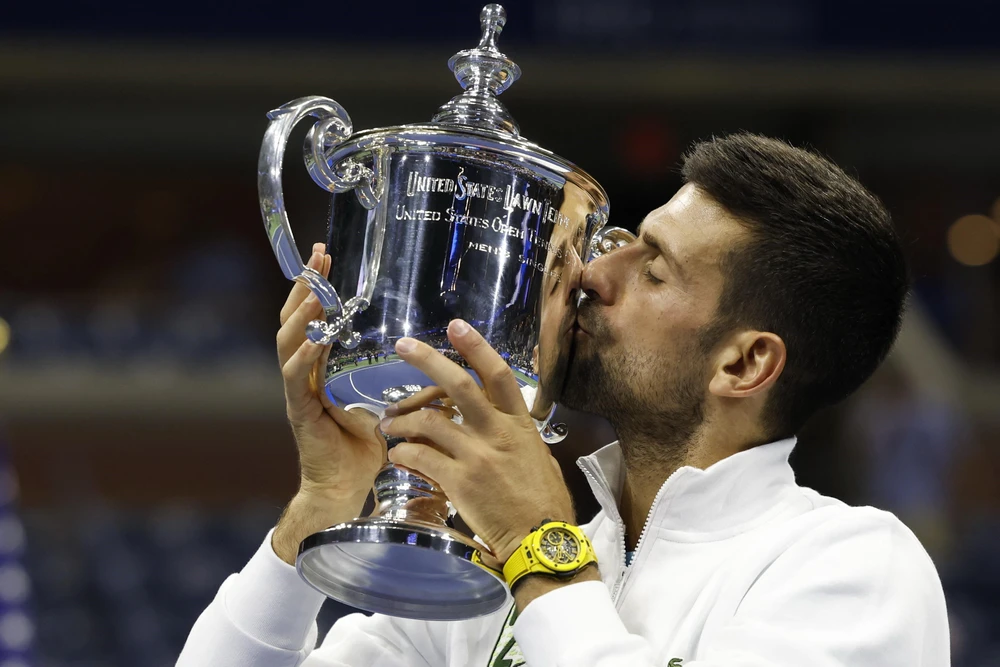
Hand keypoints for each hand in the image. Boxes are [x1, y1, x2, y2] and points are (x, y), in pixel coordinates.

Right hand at [272, 243, 386, 562]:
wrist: (347, 492)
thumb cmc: (370, 453)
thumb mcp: (395, 410)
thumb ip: (414, 389)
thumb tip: (450, 372)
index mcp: (324, 371)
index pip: (316, 319)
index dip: (319, 288)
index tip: (327, 255)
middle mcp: (305, 376)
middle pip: (295, 321)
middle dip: (305, 287)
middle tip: (317, 257)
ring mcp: (299, 393)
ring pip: (288, 344)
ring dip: (301, 315)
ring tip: (313, 291)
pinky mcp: (301, 413)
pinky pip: (295, 380)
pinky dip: (303, 358)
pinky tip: (314, 341)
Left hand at [381, 319, 574, 563]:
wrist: (541, 540)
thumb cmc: (545, 503)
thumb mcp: (537, 458)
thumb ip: (516, 436)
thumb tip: (502, 425)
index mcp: (519, 424)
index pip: (497, 375)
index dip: (476, 347)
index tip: (456, 326)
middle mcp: (497, 432)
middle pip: (457, 385)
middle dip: (426, 359)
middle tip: (402, 345)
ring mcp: (478, 456)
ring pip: (429, 422)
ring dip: (402, 420)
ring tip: (388, 423)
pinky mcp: (460, 482)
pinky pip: (421, 457)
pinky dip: (404, 453)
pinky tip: (397, 456)